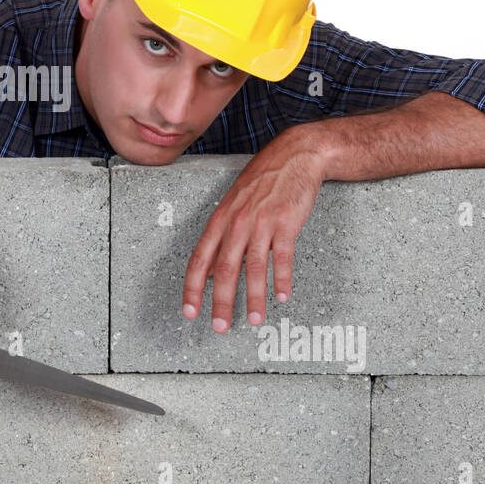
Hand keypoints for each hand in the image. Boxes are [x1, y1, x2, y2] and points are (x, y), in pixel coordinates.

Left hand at [182, 129, 325, 330]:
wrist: (294, 156)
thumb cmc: (263, 182)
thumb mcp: (234, 205)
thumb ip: (223, 237)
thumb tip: (212, 271)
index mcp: (220, 219)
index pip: (200, 259)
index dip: (193, 288)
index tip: (190, 311)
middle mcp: (236, 222)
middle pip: (224, 269)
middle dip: (220, 302)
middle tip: (220, 326)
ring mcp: (261, 222)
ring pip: (253, 267)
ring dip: (253, 297)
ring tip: (254, 319)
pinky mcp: (286, 222)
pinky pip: (282, 257)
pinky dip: (282, 278)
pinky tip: (282, 295)